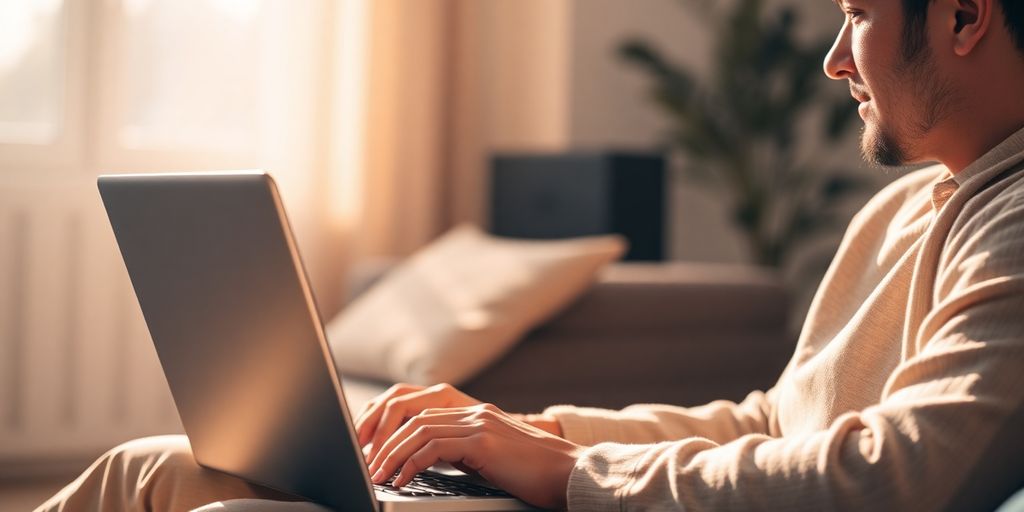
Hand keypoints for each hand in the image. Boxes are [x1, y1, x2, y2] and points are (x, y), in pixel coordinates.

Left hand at [366, 403, 582, 509]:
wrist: (570, 474)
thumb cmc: (535, 475)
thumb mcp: (491, 460)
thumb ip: (464, 454)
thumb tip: (425, 464)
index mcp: (476, 414)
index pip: (423, 415)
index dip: (395, 434)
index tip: (377, 455)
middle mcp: (475, 412)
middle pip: (415, 419)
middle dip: (385, 443)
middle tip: (368, 466)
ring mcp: (479, 424)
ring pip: (419, 431)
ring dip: (392, 455)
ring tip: (379, 476)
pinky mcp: (482, 441)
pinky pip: (433, 449)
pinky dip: (411, 464)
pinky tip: (403, 480)